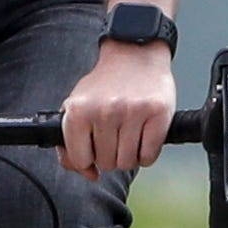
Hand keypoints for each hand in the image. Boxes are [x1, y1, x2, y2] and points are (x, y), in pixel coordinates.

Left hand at [60, 36, 178, 175]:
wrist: (134, 54)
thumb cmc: (104, 85)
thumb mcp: (76, 107)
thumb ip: (70, 143)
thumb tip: (88, 173)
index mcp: (78, 111)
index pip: (80, 160)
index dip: (87, 161)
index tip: (93, 151)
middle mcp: (104, 112)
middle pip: (107, 164)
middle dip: (110, 156)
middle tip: (114, 137)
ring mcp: (132, 112)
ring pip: (128, 163)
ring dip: (129, 156)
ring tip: (128, 136)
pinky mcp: (157, 114)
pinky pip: (149, 156)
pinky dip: (146, 154)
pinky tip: (143, 137)